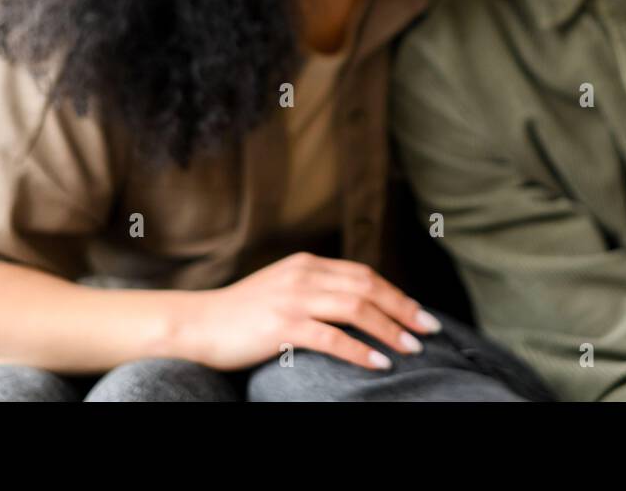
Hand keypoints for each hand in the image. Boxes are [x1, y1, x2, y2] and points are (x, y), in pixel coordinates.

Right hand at [178, 252, 441, 371]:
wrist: (197, 324)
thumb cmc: (241, 313)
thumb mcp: (283, 288)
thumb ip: (316, 288)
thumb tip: (359, 303)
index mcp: (307, 264)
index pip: (364, 274)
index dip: (396, 293)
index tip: (418, 313)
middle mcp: (304, 276)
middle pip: (367, 287)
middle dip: (403, 309)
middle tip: (428, 329)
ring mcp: (292, 299)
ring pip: (355, 309)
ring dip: (389, 329)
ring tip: (411, 348)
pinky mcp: (282, 325)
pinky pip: (332, 338)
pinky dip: (360, 350)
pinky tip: (378, 362)